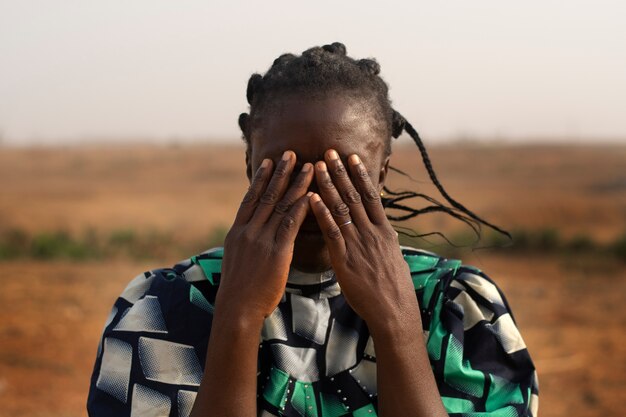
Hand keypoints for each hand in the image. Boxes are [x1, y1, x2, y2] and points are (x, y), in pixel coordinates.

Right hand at [217, 150, 313, 321]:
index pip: (250, 198)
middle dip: (281, 173)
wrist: (237, 308)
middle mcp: (247, 230)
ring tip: (308, 167)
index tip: (270, 162)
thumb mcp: (237, 260)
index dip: (261, 178)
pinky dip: (301, 207)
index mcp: (237, 232)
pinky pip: (290, 224)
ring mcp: (261, 239)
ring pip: (280, 205)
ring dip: (296, 184)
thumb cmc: (238, 290)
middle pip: (266, 195)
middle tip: (291, 153)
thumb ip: (246, 243)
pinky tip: (312, 195)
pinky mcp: (276, 251)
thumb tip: (251, 234)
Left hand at [309, 149, 418, 331]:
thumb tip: (378, 229)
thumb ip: (381, 240)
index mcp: (384, 231)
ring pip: (342, 208)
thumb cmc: (392, 288)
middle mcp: (372, 232)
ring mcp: (359, 243)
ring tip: (316, 166)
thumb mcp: (392, 258)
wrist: (394, 311)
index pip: (371, 196)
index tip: (351, 158)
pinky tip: (312, 198)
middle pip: (354, 196)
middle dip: (341, 172)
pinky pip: (332, 231)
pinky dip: (322, 213)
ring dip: (328, 185)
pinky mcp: (345, 258)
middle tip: (329, 151)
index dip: (360, 175)